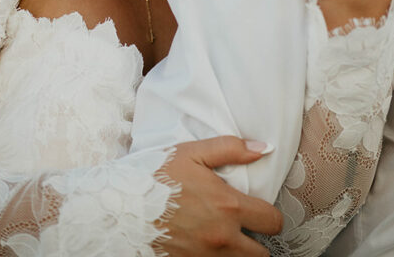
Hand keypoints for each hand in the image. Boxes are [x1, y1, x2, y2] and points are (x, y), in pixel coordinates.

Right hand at [156, 136, 281, 255]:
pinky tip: (206, 244)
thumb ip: (231, 149)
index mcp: (227, 207)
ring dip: (238, 253)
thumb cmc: (157, 175)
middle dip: (258, 242)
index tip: (260, 210)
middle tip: (246, 228)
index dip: (271, 216)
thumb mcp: (193, 152)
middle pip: (261, 255)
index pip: (272, 221)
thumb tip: (264, 148)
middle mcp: (221, 237)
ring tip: (227, 237)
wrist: (122, 205)